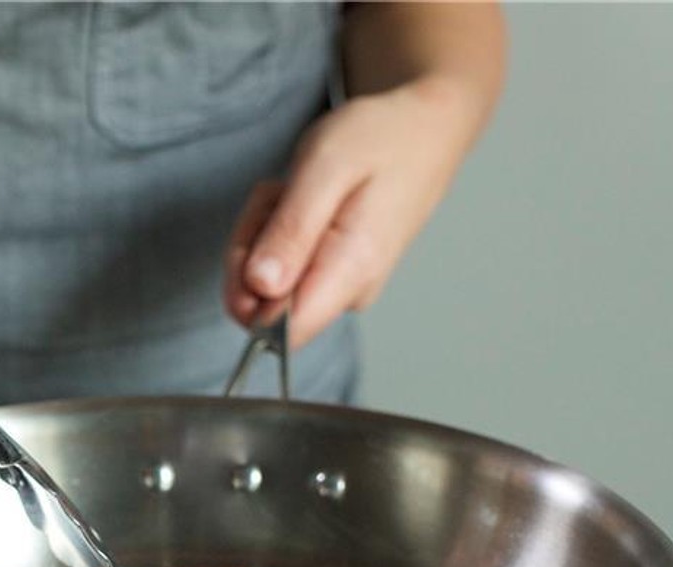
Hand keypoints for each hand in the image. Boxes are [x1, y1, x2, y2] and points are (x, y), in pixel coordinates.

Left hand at [223, 78, 478, 350]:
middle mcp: (348, 291)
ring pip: (265, 283)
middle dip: (251, 247)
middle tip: (281, 196)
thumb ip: (291, 232)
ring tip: (296, 191)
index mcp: (351, 271)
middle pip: (263, 304)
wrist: (424, 127)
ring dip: (263, 231)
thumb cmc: (382, 139)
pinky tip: (300, 199)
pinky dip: (275, 229)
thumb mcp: (325, 168)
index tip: (256, 242)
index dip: (247, 293)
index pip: (283, 332)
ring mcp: (342, 286)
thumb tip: (260, 289)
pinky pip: (281, 266)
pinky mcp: (335, 276)